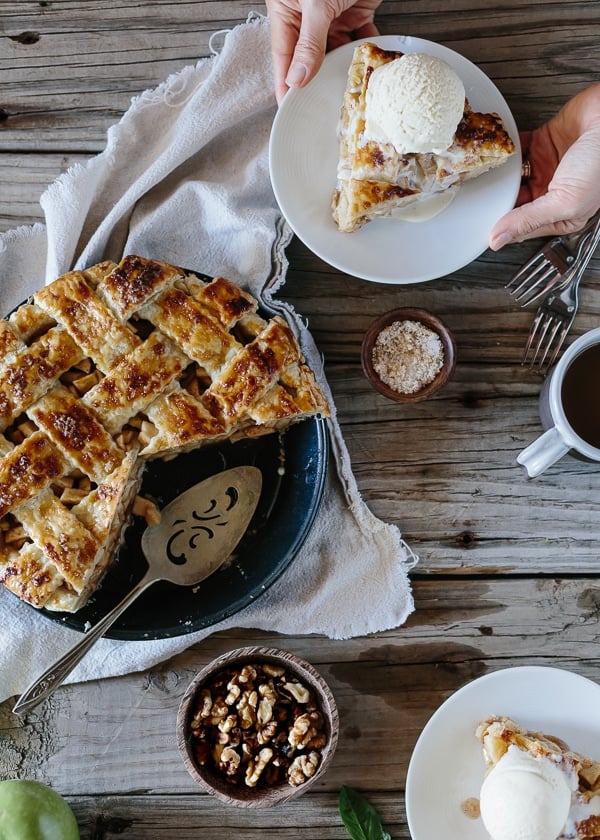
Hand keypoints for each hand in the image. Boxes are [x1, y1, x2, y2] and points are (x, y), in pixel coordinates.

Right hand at [266, 0, 381, 102]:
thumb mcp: (316, 6)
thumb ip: (308, 44)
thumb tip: (297, 79)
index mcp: (286, 12)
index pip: (283, 57)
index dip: (285, 84)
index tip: (287, 108)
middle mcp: (307, 16)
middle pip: (309, 57)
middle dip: (316, 79)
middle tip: (320, 106)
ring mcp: (331, 15)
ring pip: (335, 50)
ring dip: (342, 66)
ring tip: (347, 90)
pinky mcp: (355, 11)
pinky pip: (359, 37)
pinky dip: (365, 49)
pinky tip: (367, 65)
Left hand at [490, 83, 599, 249]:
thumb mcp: (565, 201)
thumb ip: (528, 221)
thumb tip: (498, 241)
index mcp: (562, 215)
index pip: (522, 226)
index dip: (501, 225)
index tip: (477, 224)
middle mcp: (553, 193)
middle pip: (514, 202)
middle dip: (496, 200)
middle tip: (474, 198)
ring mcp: (549, 167)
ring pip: (514, 176)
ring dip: (498, 174)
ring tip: (479, 174)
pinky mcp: (545, 142)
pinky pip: (519, 148)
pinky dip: (506, 148)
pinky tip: (495, 150)